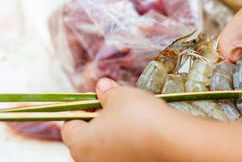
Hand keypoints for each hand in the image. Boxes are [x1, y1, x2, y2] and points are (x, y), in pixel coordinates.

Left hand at [61, 78, 182, 161]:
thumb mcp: (119, 96)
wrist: (172, 141)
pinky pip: (121, 152)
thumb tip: (101, 86)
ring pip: (105, 145)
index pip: (69, 125)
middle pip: (87, 137)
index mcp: (80, 144)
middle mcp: (91, 161)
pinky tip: (141, 129)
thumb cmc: (140, 117)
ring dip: (113, 130)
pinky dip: (127, 141)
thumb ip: (106, 92)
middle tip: (114, 104)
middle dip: (98, 119)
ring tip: (130, 115)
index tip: (94, 99)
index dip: (81, 108)